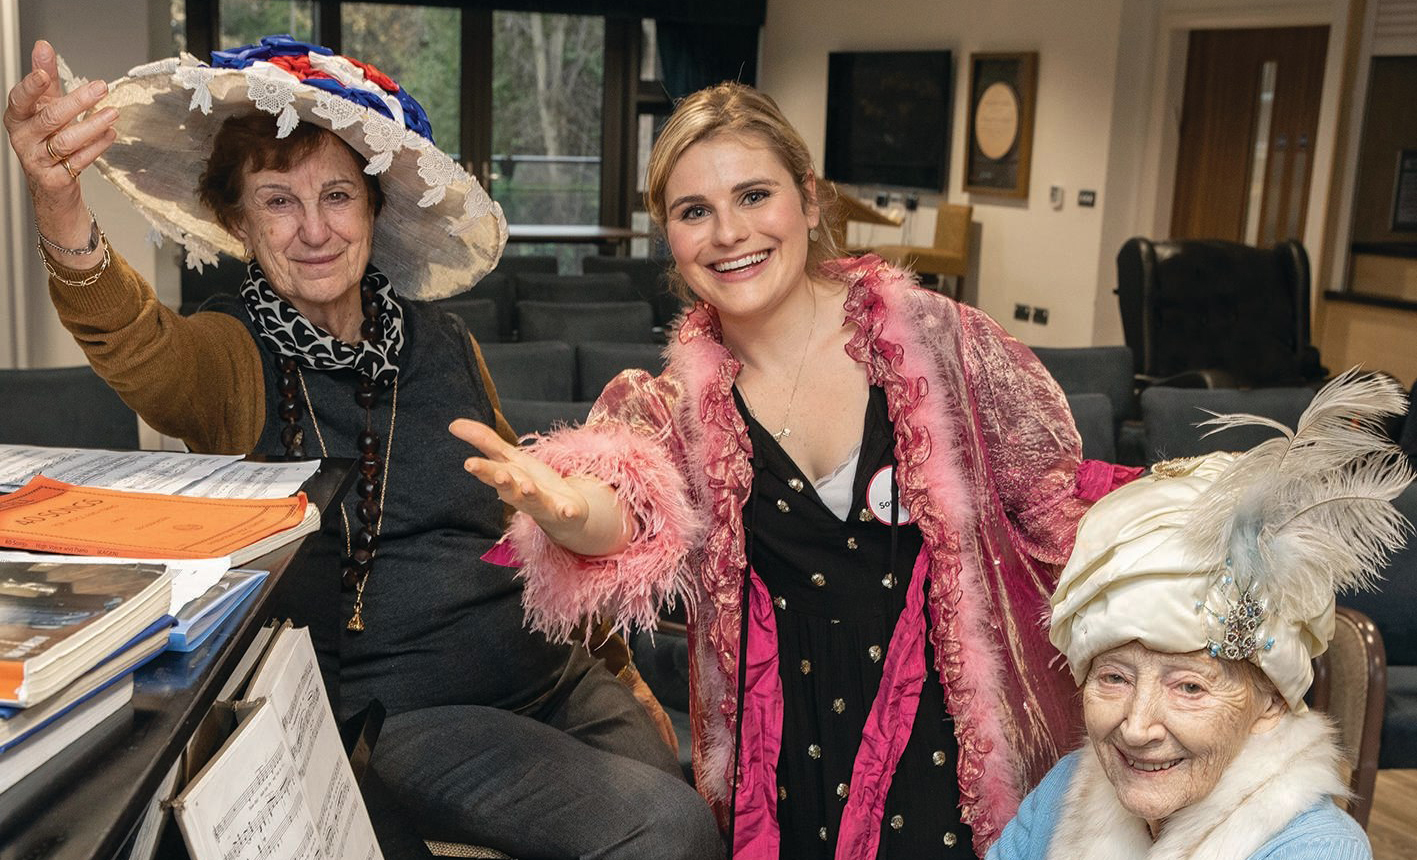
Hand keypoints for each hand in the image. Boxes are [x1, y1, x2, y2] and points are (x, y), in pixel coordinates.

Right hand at [3, 40, 118, 255]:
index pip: (20, 99)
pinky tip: (110, 134)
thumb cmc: (47, 140)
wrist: (51, 184)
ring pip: (66, 141)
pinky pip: (78, 161)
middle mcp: (23, 138)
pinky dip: (97, 147)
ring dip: (92, 125)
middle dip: (77, 102)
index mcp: (18, 117)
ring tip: (112, 112)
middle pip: (50, 118)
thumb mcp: (44, 106)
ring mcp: (37, 160)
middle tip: (101, 88)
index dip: (32, 87)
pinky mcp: (55, 179)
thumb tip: (42, 46)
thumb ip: (45, 77)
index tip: (45, 74)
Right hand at [450, 418, 628, 554]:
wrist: (562, 513)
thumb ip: (484, 441)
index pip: (492, 473)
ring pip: (534, 500)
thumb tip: (452, 424)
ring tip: (527, 486)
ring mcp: (544, 505)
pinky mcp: (566, 513)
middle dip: (503, 482)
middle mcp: (522, 494)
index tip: (469, 463)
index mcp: (508, 479)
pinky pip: (566, 514)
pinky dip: (567, 513)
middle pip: (510, 488)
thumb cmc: (531, 483)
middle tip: (497, 475)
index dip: (482, 469)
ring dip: (530, 494)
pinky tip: (569, 511)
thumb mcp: (509, 459)